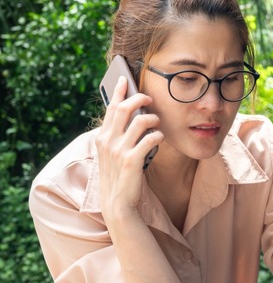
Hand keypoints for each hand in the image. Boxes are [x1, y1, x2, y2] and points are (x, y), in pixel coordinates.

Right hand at [95, 76, 162, 220]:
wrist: (117, 203)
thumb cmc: (119, 176)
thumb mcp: (112, 154)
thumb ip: (118, 136)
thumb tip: (132, 117)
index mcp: (102, 137)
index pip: (110, 108)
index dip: (118, 92)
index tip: (124, 79)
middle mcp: (108, 141)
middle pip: (125, 108)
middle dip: (140, 98)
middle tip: (150, 98)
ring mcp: (119, 151)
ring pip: (141, 121)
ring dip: (153, 119)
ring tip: (157, 124)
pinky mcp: (132, 161)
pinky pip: (151, 139)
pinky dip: (158, 135)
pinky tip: (160, 138)